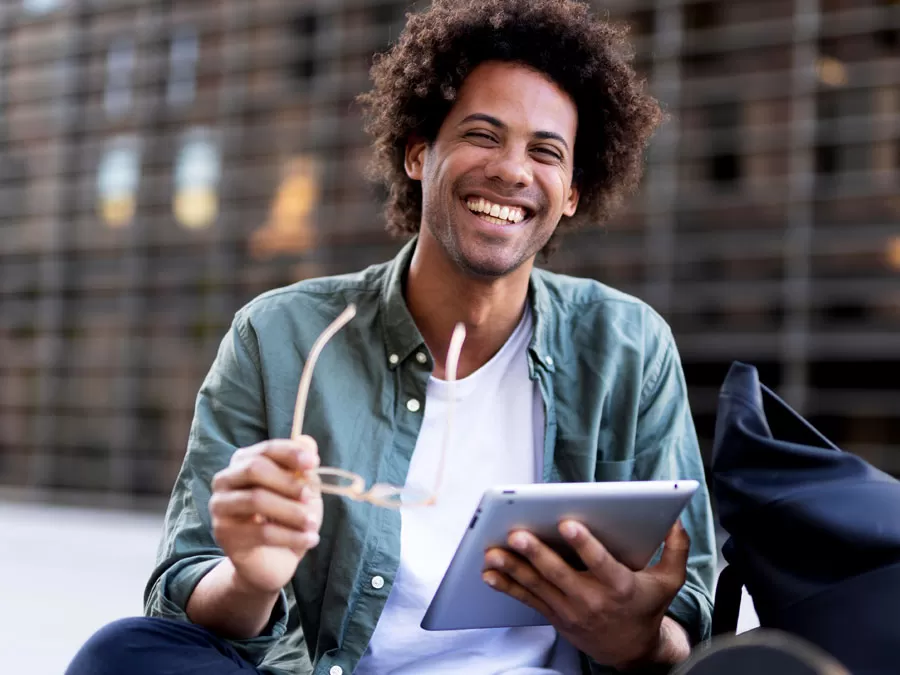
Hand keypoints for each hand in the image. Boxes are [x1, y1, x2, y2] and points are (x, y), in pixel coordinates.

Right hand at [208, 437, 322, 593]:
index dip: (291, 453)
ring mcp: (220, 508)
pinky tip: (310, 539)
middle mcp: (225, 481)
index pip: (265, 450)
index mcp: (243, 463)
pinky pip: (261, 532)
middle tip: (311, 498)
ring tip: (313, 524)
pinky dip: (291, 536)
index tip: (314, 464)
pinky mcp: (224, 535)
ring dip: (291, 511)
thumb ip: (303, 467)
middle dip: (288, 482)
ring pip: (256, 500)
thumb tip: (307, 441)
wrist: (273, 561)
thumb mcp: (302, 490)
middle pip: (254, 469)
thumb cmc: (287, 518)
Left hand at [483, 520, 690, 668]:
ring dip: (513, 569)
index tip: (569, 523)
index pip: (601, 563)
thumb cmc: (647, 607)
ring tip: (493, 552)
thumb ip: (676, 549)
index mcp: (620, 586)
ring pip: (537, 586)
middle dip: (537, 554)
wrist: (631, 651)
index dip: (585, 545)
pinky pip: (527, 600)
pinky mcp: (555, 616)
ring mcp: (570, 610)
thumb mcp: (669, 581)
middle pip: (560, 574)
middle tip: (517, 535)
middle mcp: (592, 599)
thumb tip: (676, 519)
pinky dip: (507, 586)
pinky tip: (489, 573)